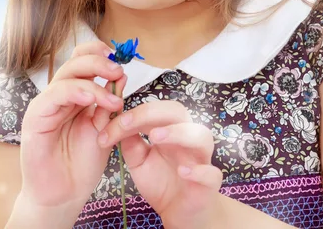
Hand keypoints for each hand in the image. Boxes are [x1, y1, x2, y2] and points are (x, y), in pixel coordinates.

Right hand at [19, 40, 126, 209]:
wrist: (64, 194)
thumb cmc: (82, 162)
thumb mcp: (104, 127)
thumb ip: (110, 102)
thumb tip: (122, 75)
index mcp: (77, 92)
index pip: (84, 60)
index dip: (100, 53)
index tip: (121, 57)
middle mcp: (60, 93)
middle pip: (76, 61)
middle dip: (100, 61)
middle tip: (118, 70)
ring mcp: (47, 103)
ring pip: (67, 73)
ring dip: (93, 78)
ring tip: (113, 97)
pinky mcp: (36, 116)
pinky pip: (55, 94)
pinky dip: (75, 91)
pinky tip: (91, 98)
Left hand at [97, 100, 223, 228]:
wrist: (178, 212)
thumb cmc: (161, 181)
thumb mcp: (139, 161)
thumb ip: (130, 143)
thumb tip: (116, 123)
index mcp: (170, 129)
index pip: (155, 111)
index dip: (133, 114)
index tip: (111, 126)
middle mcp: (187, 138)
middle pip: (179, 112)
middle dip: (153, 113)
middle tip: (129, 123)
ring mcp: (201, 159)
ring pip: (201, 136)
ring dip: (179, 133)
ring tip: (156, 137)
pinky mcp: (209, 183)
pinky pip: (211, 173)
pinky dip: (199, 171)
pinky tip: (183, 172)